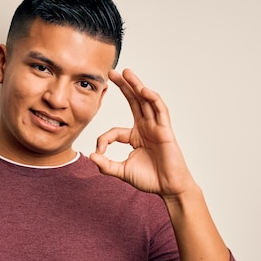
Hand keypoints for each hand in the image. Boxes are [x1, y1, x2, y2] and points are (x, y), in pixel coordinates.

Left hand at [90, 69, 195, 197]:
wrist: (168, 188)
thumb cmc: (150, 179)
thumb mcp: (122, 171)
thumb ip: (106, 165)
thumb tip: (92, 156)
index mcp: (135, 136)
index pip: (114, 131)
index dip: (103, 140)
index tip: (99, 152)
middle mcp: (146, 128)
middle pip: (133, 102)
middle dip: (123, 87)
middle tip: (112, 72)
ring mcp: (156, 127)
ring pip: (146, 101)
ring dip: (136, 85)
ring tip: (127, 72)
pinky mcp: (166, 130)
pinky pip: (160, 110)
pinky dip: (153, 99)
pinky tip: (143, 90)